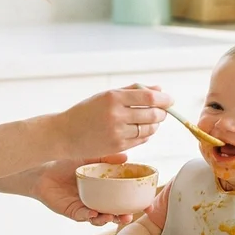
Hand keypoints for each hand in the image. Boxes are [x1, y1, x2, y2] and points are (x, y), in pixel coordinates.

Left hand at [32, 155, 134, 225]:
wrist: (43, 168)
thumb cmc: (67, 162)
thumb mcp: (90, 156)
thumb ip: (106, 157)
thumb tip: (126, 157)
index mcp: (105, 189)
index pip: (124, 198)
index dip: (137, 204)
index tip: (148, 206)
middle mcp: (97, 200)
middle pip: (115, 212)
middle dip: (124, 216)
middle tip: (130, 216)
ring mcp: (85, 207)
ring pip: (100, 218)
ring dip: (108, 219)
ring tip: (113, 216)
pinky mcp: (72, 211)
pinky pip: (83, 216)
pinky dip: (89, 216)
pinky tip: (94, 213)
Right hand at [52, 85, 171, 157]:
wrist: (64, 134)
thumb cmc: (85, 112)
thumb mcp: (105, 95)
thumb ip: (132, 90)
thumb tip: (159, 88)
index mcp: (113, 97)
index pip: (149, 97)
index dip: (164, 99)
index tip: (169, 99)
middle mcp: (116, 115)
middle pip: (153, 114)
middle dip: (162, 112)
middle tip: (162, 110)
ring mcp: (117, 132)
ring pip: (149, 129)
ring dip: (155, 124)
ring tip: (151, 120)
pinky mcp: (117, 146)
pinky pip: (142, 140)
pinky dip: (146, 135)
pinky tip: (141, 130)